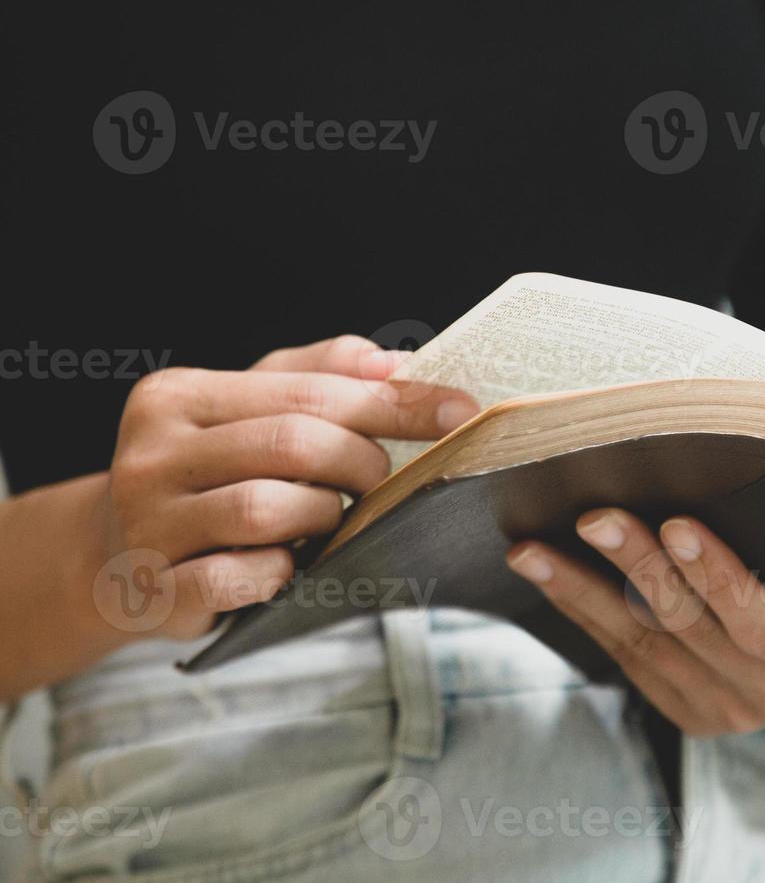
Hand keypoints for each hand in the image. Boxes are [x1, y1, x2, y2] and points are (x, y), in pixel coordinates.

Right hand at [92, 335, 478, 640]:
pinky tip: (289, 567)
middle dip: (362, 461)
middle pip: (293, 442)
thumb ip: (321, 375)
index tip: (461, 412)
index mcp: (179, 396)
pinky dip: (278, 573)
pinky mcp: (154, 591)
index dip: (395, 403)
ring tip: (329, 520)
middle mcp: (152, 454)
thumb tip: (395, 362)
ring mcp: (146, 525)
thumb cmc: (208, 475)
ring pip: (266, 507)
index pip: (310, 390)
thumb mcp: (250, 409)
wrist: (113, 559)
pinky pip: (236, 578)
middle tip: (383, 480)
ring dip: (322, 516)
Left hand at [506, 506, 764, 735]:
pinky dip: (578, 609)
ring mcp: (710, 705)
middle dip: (640, 568)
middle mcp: (760, 693)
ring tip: (533, 545)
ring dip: (583, 591)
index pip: (760, 623)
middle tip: (598, 513)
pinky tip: (540, 567)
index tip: (681, 524)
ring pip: (639, 642)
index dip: (719, 578)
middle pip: (689, 626)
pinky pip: (619, 654)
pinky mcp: (674, 703)